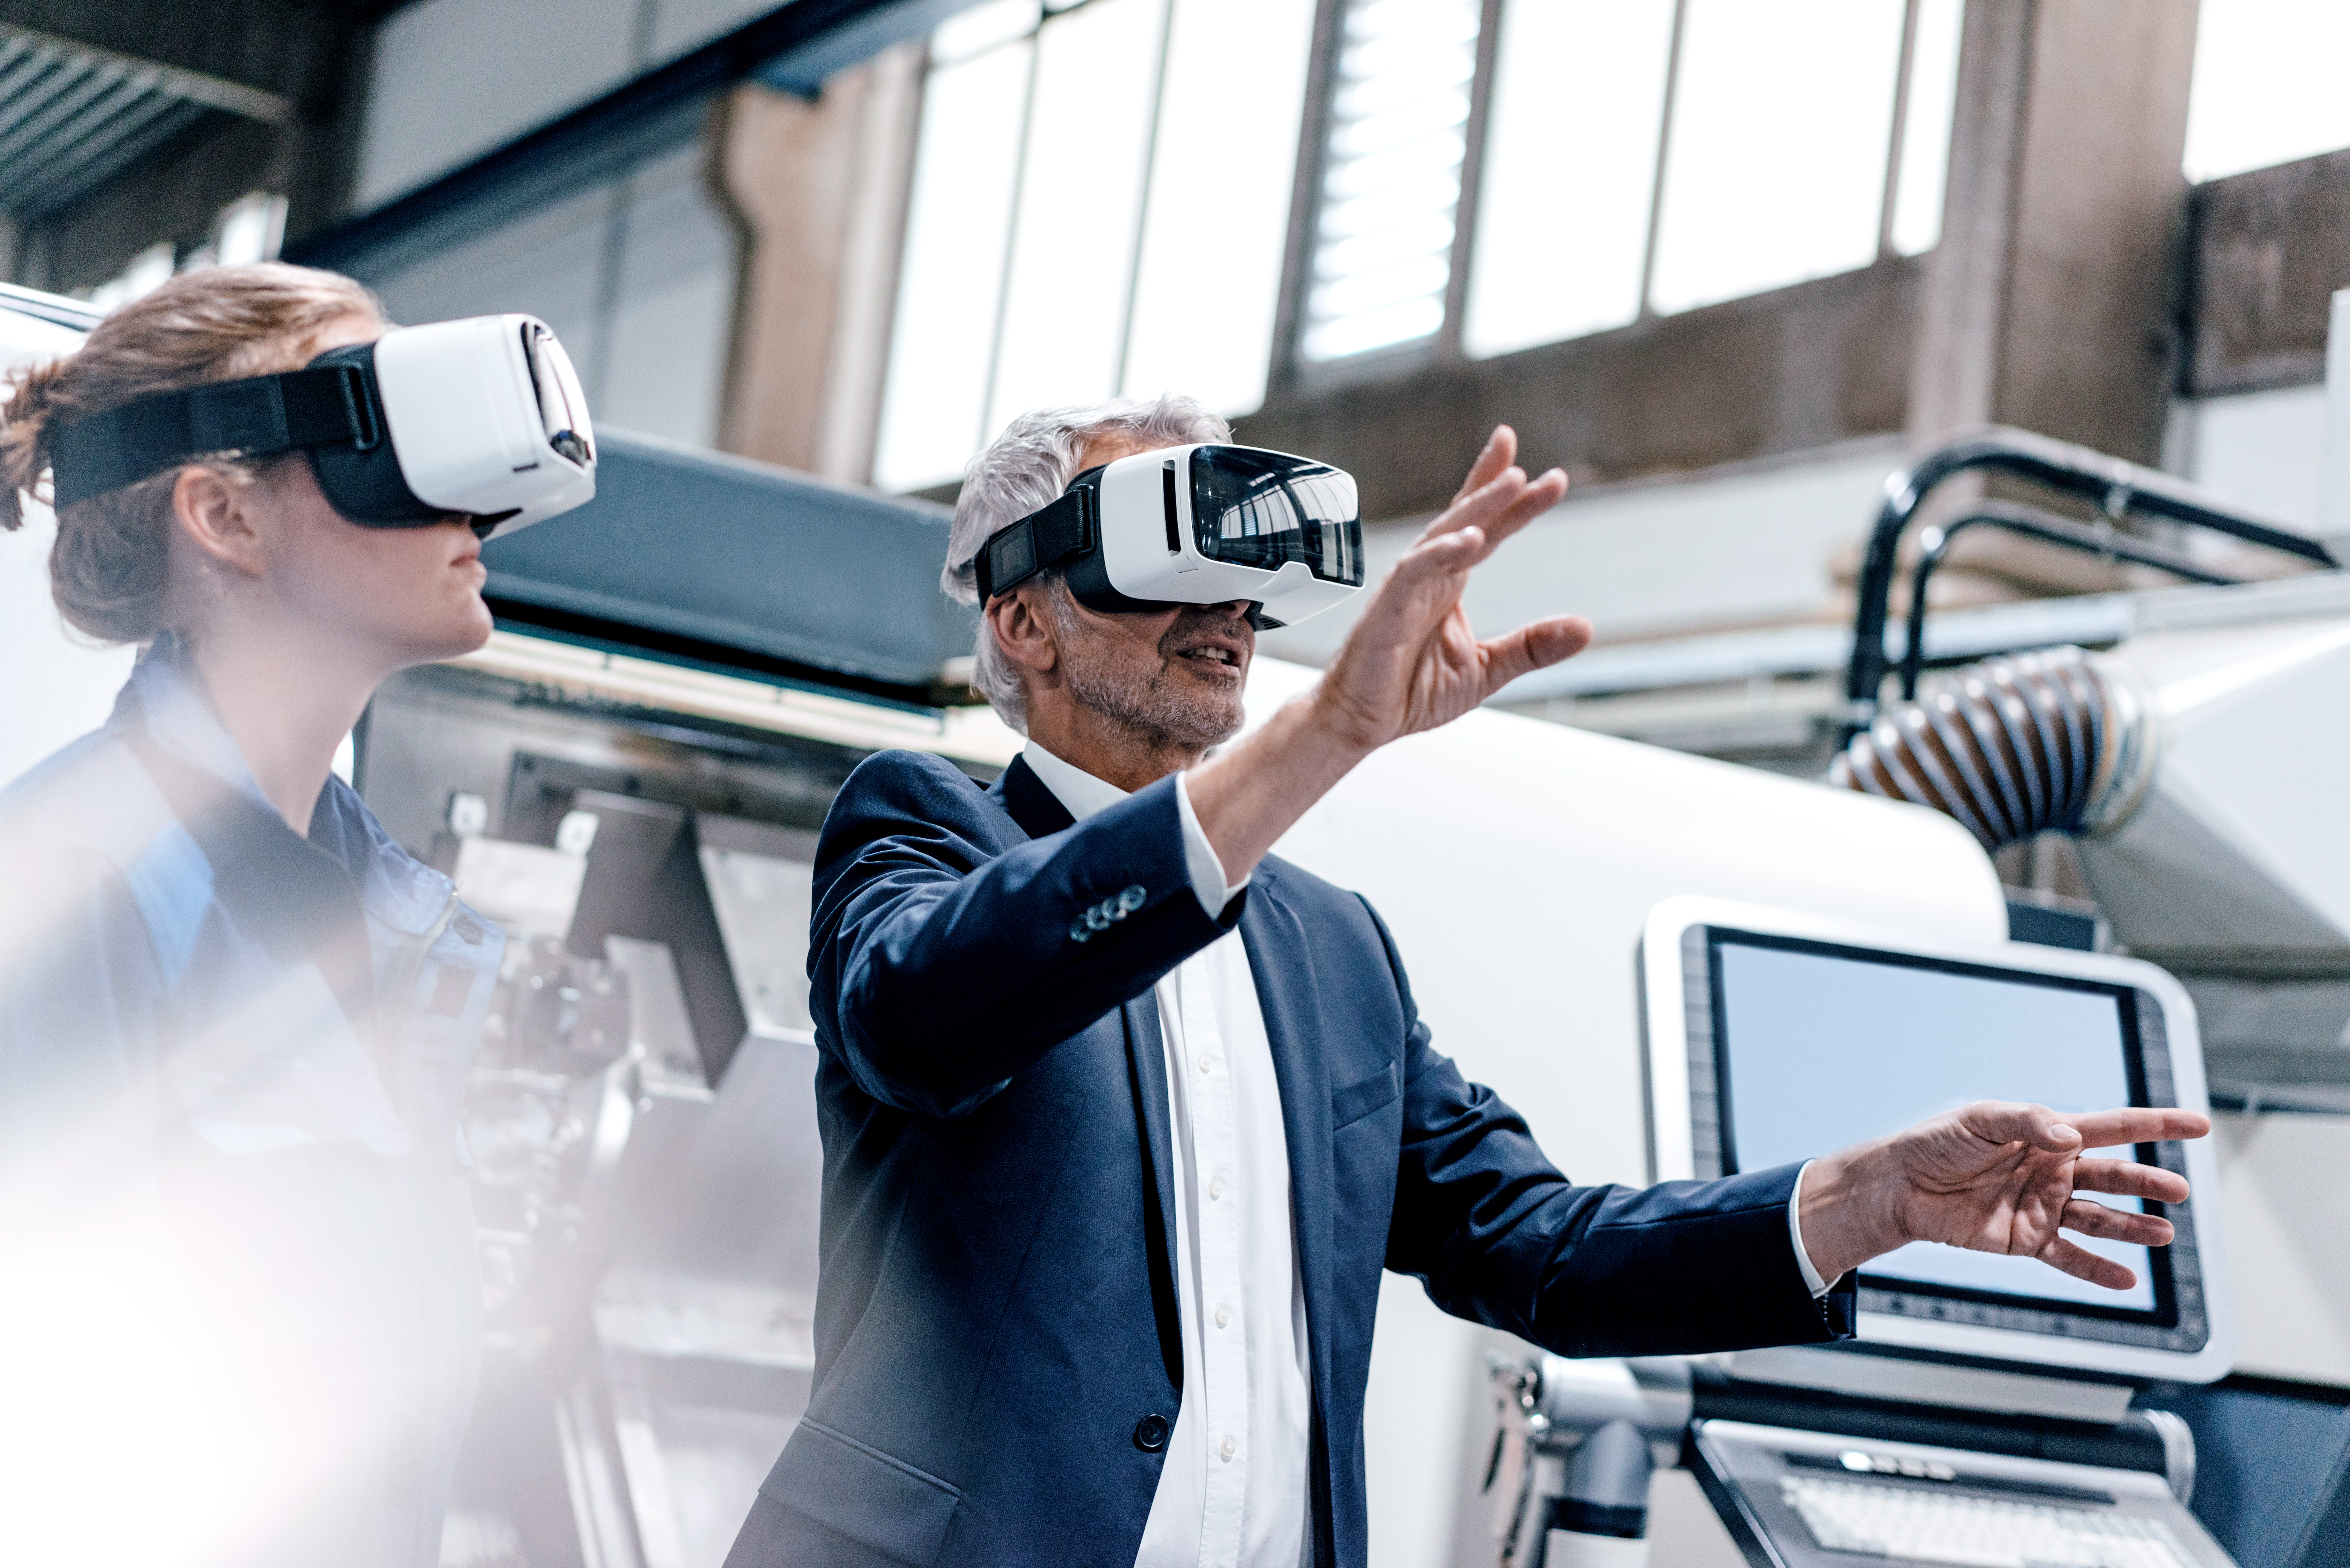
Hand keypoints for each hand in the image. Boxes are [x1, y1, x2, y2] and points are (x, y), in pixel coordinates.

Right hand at [1310, 425, 1589, 751]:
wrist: (1359, 724)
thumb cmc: (1410, 693)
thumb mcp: (1486, 670)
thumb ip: (1531, 646)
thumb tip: (1586, 627)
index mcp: (1450, 584)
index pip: (1485, 529)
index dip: (1510, 500)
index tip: (1548, 476)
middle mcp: (1429, 577)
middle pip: (1467, 518)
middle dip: (1497, 484)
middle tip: (1528, 459)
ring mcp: (1405, 589)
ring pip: (1445, 534)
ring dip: (1480, 506)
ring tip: (1514, 480)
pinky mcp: (1387, 609)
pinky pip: (1415, 571)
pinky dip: (1442, 552)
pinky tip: (1471, 539)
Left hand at [1797, 1101, 2209, 1289]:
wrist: (1900, 1184)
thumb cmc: (1937, 1143)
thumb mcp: (1980, 1119)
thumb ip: (2028, 1123)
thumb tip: (2069, 1136)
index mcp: (2049, 1136)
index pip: (2113, 1127)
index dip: (2157, 1125)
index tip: (2199, 1126)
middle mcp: (2054, 1172)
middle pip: (2114, 1176)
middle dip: (2147, 1183)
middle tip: (2178, 1191)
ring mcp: (2043, 1207)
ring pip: (2100, 1219)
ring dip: (2132, 1227)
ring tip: (2164, 1234)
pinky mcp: (2026, 1240)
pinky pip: (2070, 1257)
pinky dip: (2097, 1269)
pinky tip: (2127, 1279)